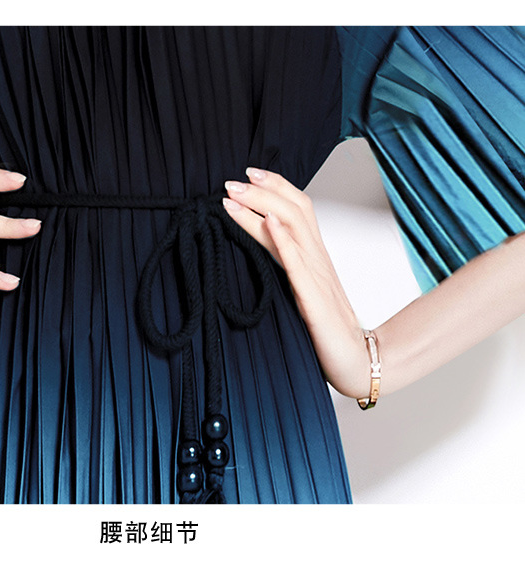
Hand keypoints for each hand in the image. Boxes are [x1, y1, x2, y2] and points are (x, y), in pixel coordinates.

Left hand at [222, 167, 367, 397]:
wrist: (355, 358)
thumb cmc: (326, 328)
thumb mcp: (303, 290)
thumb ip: (287, 266)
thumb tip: (263, 247)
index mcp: (314, 255)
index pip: (299, 207)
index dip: (276, 187)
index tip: (250, 174)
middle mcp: (317, 258)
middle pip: (294, 210)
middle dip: (262, 192)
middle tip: (232, 182)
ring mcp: (316, 275)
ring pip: (292, 228)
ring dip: (263, 207)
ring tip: (237, 195)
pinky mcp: (313, 298)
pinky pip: (297, 263)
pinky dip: (283, 239)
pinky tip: (269, 224)